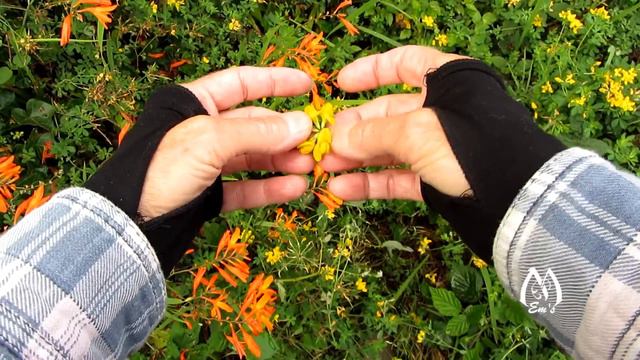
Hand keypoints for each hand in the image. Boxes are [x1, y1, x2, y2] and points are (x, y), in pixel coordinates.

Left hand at [139, 67, 313, 217]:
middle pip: (253, 124)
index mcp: (193, 103)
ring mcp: (205, 164)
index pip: (241, 83)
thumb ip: (258, 132)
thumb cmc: (159, 169)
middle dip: (285, 132)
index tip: (308, 86)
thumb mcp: (210, 140)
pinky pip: (244, 187)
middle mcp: (201, 130)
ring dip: (282, 161)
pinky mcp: (208, 194)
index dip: (275, 82)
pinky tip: (293, 188)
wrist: (128, 224)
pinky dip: (268, 188)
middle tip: (315, 142)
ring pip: (252, 158)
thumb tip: (303, 124)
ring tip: (310, 168)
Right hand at [321, 46, 469, 200]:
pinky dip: (372, 183)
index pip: (405, 63)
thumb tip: (336, 138)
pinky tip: (344, 189)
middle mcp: (443, 111)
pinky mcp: (438, 180)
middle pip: (389, 112)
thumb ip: (372, 133)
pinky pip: (399, 178)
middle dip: (355, 129)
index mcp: (448, 81)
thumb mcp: (416, 132)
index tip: (341, 84)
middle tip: (326, 143)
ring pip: (390, 149)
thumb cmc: (469, 147)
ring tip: (327, 168)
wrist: (515, 199)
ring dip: (357, 158)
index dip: (372, 71)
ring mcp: (440, 148)